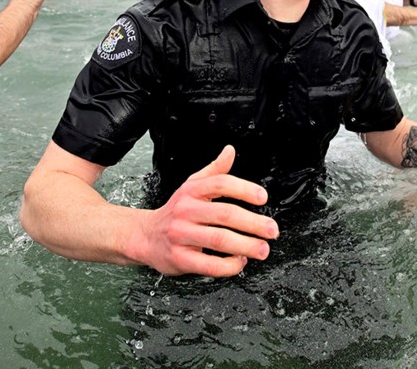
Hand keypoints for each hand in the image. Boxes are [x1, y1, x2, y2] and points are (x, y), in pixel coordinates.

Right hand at [139, 145, 278, 276]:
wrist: (144, 236)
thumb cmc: (174, 212)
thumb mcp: (191, 186)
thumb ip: (214, 171)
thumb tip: (230, 151)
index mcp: (191, 191)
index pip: (220, 184)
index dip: (244, 189)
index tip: (263, 198)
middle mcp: (185, 211)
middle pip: (224, 213)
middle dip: (253, 223)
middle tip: (272, 230)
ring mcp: (181, 235)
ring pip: (219, 239)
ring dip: (246, 245)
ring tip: (263, 249)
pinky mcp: (180, 258)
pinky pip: (209, 264)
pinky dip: (229, 265)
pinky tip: (240, 261)